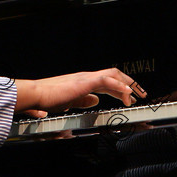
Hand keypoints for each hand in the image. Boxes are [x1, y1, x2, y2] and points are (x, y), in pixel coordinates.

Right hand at [14, 68, 145, 117]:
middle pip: (114, 75)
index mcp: (83, 81)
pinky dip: (119, 86)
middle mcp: (86, 77)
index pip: (107, 82)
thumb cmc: (47, 99)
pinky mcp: (85, 82)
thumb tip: (96, 101)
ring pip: (113, 75)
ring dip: (128, 84)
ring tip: (137, 94)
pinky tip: (127, 93)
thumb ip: (83, 100)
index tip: (129, 97)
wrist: (36, 94)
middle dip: (129, 83)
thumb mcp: (69, 101)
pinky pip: (106, 81)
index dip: (120, 89)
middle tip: (140, 94)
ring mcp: (86, 78)